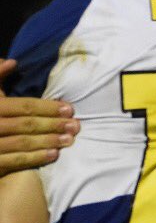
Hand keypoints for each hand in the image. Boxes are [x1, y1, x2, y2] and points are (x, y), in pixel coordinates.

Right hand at [0, 60, 77, 174]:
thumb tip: (12, 62)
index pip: (23, 106)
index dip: (47, 107)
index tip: (69, 109)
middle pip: (26, 125)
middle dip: (53, 125)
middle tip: (75, 126)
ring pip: (22, 142)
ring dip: (48, 141)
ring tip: (69, 140)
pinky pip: (14, 160)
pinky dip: (34, 158)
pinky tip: (53, 155)